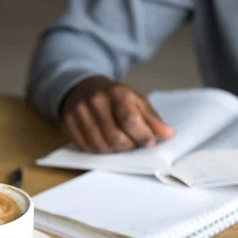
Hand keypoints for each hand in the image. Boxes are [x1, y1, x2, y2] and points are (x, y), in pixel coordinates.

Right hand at [60, 76, 174, 152]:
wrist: (82, 86)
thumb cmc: (114, 96)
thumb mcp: (136, 100)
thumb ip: (153, 119)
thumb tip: (168, 135)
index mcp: (117, 92)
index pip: (131, 121)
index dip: (142, 136)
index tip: (148, 142)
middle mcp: (96, 100)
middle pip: (115, 137)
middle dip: (128, 146)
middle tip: (133, 143)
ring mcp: (79, 112)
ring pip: (100, 146)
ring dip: (113, 150)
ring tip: (119, 142)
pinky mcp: (68, 123)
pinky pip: (86, 148)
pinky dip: (99, 151)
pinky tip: (104, 143)